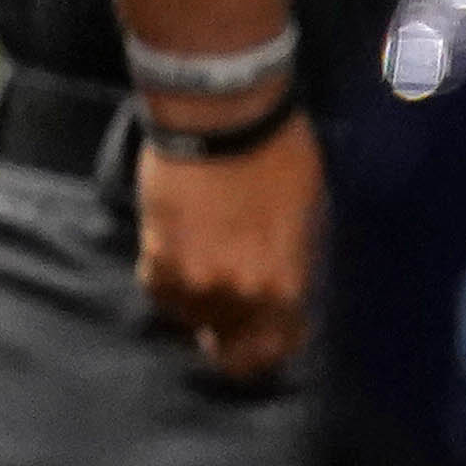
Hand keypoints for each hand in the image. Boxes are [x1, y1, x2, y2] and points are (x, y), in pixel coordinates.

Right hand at [136, 113, 323, 380]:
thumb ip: (294, 264)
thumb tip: (286, 292)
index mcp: (284, 286)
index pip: (276, 345)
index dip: (271, 348)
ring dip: (198, 300)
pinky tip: (178, 251)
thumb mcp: (310, 215)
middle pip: (230, 339)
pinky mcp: (155, 259)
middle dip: (233, 328)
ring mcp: (193, 281)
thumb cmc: (279, 157)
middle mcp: (238, 295)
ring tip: (204, 263)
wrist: (223, 118)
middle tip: (229, 308)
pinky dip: (169, 279)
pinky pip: (161, 290)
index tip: (267, 338)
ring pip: (191, 315)